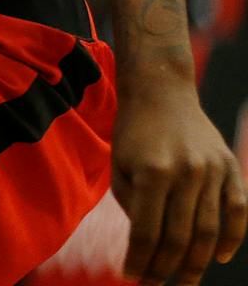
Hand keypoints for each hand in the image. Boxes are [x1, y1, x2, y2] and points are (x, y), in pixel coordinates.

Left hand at [115, 75, 247, 283]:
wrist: (162, 91)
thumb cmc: (134, 132)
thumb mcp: (120, 165)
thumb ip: (132, 205)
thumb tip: (147, 245)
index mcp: (152, 172)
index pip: (147, 232)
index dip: (140, 260)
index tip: (131, 278)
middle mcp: (186, 172)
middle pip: (179, 237)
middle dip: (166, 268)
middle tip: (156, 285)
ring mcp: (212, 170)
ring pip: (209, 230)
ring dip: (196, 262)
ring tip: (183, 281)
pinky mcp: (230, 166)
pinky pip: (238, 209)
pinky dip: (233, 236)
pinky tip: (218, 257)